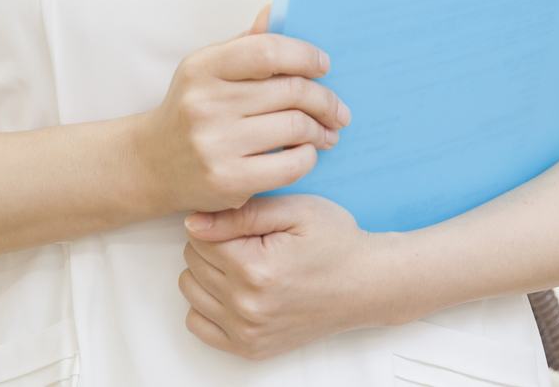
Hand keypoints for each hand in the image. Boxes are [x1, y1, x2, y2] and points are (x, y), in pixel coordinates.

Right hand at [133, 8, 350, 214]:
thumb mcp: (207, 70)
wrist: (150, 164)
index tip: (322, 65)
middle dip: (324, 98)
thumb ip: (244, 45)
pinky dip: (308, 156)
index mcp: (202, 68)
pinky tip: (307, 152)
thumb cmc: (189, 110)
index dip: (305, 55)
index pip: (267, 51)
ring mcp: (215, 144)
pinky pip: (289, 164)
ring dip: (321, 129)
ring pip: (295, 126)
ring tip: (327, 131)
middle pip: (290, 90)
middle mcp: (205, 104)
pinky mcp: (227, 180)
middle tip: (337, 108)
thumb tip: (274, 11)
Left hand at [180, 194, 395, 359]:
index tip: (244, 223)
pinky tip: (234, 289)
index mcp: (256, 269)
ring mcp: (248, 332)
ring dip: (208, 272)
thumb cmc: (337, 244)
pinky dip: (208, 304)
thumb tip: (194, 222)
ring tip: (243, 262)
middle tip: (249, 240)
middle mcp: (248, 306)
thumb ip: (241, 213)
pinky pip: (199, 324)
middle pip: (193, 262)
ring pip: (191, 290)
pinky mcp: (250, 348)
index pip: (199, 237)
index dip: (219, 221)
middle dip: (213, 244)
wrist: (367, 284)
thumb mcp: (295, 210)